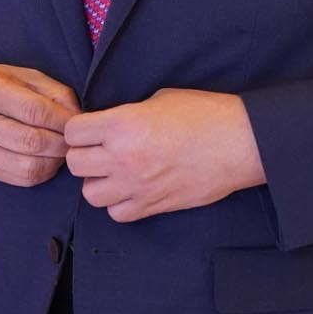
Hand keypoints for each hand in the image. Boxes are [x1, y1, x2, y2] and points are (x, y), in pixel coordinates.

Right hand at [0, 62, 78, 185]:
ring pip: (28, 167)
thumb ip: (51, 90)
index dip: (63, 119)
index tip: (78, 121)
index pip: (35, 111)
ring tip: (62, 150)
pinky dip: (41, 172)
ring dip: (55, 161)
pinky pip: (19, 179)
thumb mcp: (16, 73)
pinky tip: (47, 160)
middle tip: (75, 139)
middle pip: (33, 142)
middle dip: (63, 143)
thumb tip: (78, 114)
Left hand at [64, 88, 265, 223]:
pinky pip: (117, 213)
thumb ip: (128, 114)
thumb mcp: (160, 99)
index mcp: (122, 124)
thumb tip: (110, 125)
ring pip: (90, 194)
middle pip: (75, 164)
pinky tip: (132, 188)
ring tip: (115, 171)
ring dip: (98, 181)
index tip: (90, 129)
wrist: (239, 142)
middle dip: (84, 155)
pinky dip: (119, 203)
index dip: (80, 129)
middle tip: (100, 149)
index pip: (73, 132)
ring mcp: (137, 185)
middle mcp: (123, 157)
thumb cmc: (205, 114)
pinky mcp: (153, 205)